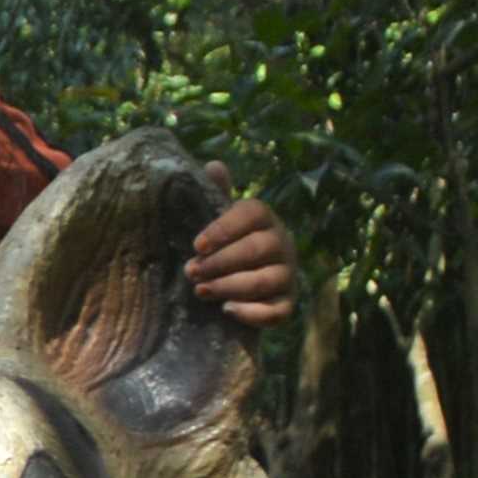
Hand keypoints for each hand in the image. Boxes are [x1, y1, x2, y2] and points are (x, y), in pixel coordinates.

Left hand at [190, 192, 298, 332]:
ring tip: (200, 290)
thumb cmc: (227, 245)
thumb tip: (214, 165)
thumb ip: (216, 196)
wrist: (245, 284)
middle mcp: (282, 243)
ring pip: (264, 281)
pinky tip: (227, 310)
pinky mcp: (286, 304)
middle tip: (190, 271)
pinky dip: (251, 313)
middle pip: (256, 249)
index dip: (224, 228)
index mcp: (263, 219)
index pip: (251, 214)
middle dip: (220, 262)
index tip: (196, 245)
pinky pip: (277, 311)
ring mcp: (287, 275)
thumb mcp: (220, 220)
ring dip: (229, 286)